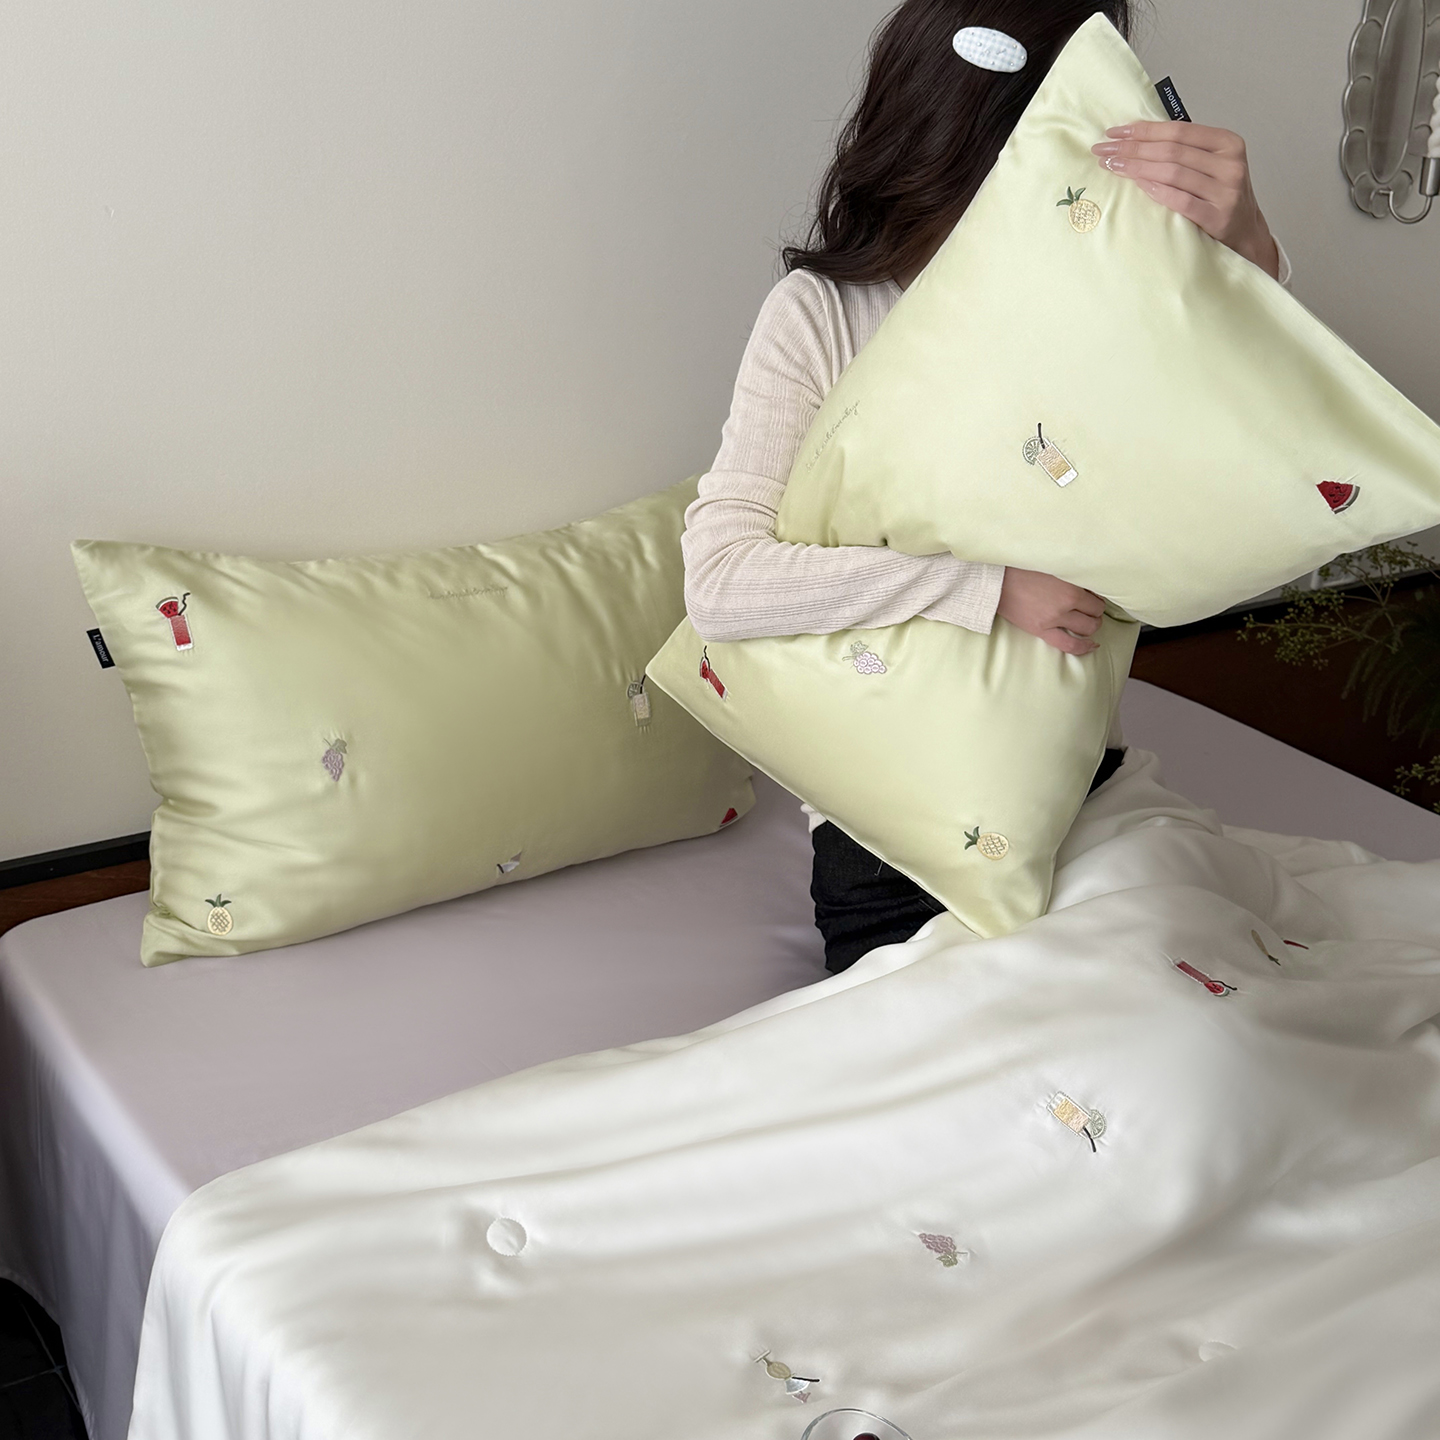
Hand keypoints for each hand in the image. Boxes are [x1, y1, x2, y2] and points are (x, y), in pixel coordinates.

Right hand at [997, 569, 1104, 654]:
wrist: (997, 582)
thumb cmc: (1023, 569)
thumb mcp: (1053, 567)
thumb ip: (1072, 578)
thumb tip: (1088, 588)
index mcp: (1070, 589)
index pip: (1097, 601)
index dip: (1097, 600)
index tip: (1093, 598)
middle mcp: (1065, 607)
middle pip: (1094, 616)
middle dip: (1096, 614)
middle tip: (1092, 610)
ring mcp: (1053, 621)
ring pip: (1085, 631)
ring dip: (1091, 628)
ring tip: (1089, 624)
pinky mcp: (1041, 631)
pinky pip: (1068, 645)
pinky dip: (1083, 647)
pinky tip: (1091, 645)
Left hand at [1091, 122, 1280, 279]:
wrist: (1245, 232)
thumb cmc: (1220, 196)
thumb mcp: (1210, 165)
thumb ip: (1185, 151)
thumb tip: (1136, 137)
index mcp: (1227, 143)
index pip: (1179, 130)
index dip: (1144, 130)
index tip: (1115, 131)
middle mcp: (1229, 164)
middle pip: (1172, 151)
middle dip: (1133, 148)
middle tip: (1103, 149)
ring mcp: (1226, 191)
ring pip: (1173, 173)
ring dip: (1137, 168)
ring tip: (1111, 165)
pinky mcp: (1217, 216)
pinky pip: (1180, 201)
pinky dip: (1156, 190)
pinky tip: (1136, 185)